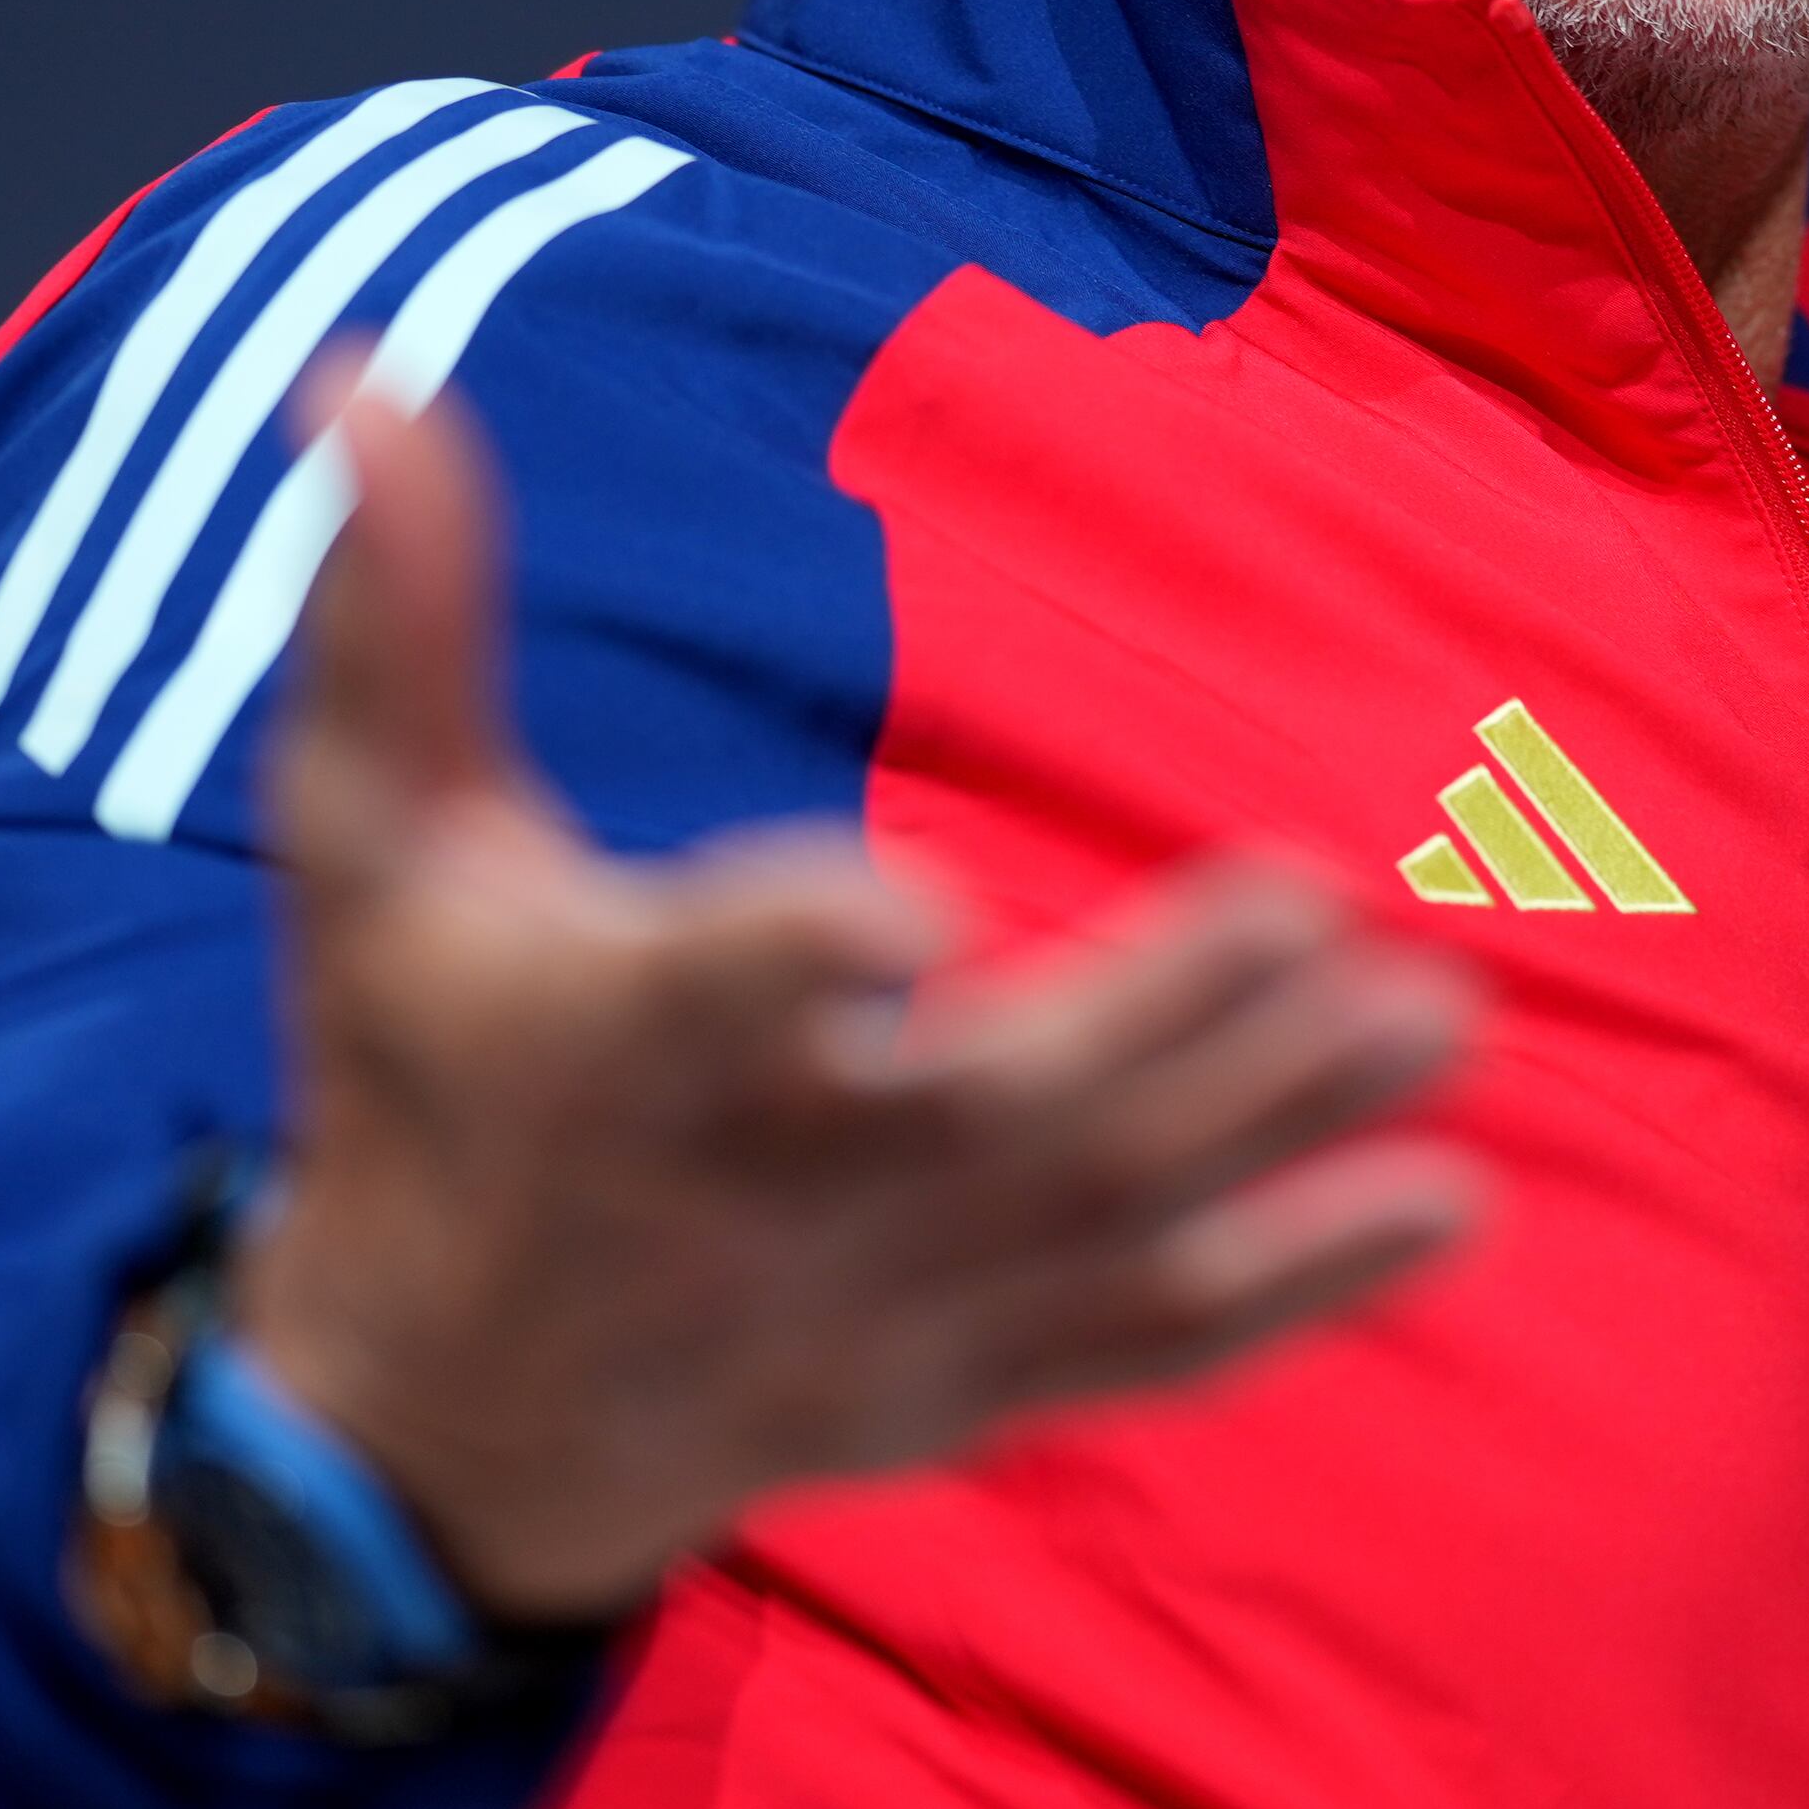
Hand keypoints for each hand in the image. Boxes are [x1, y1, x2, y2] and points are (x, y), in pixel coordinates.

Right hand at [226, 362, 1483, 1621]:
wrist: (424, 1438)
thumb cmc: (412, 1078)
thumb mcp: (371, 847)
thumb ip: (399, 613)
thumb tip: (358, 369)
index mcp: (601, 1053)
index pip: (698, 997)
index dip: (793, 952)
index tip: (912, 902)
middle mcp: (751, 1201)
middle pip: (970, 1122)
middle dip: (1146, 1024)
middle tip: (1307, 904)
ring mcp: (871, 1315)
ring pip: (1094, 1230)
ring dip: (1272, 1128)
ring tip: (1435, 1015)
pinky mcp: (955, 1389)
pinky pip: (1143, 1350)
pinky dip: (1299, 1289)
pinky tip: (1450, 1202)